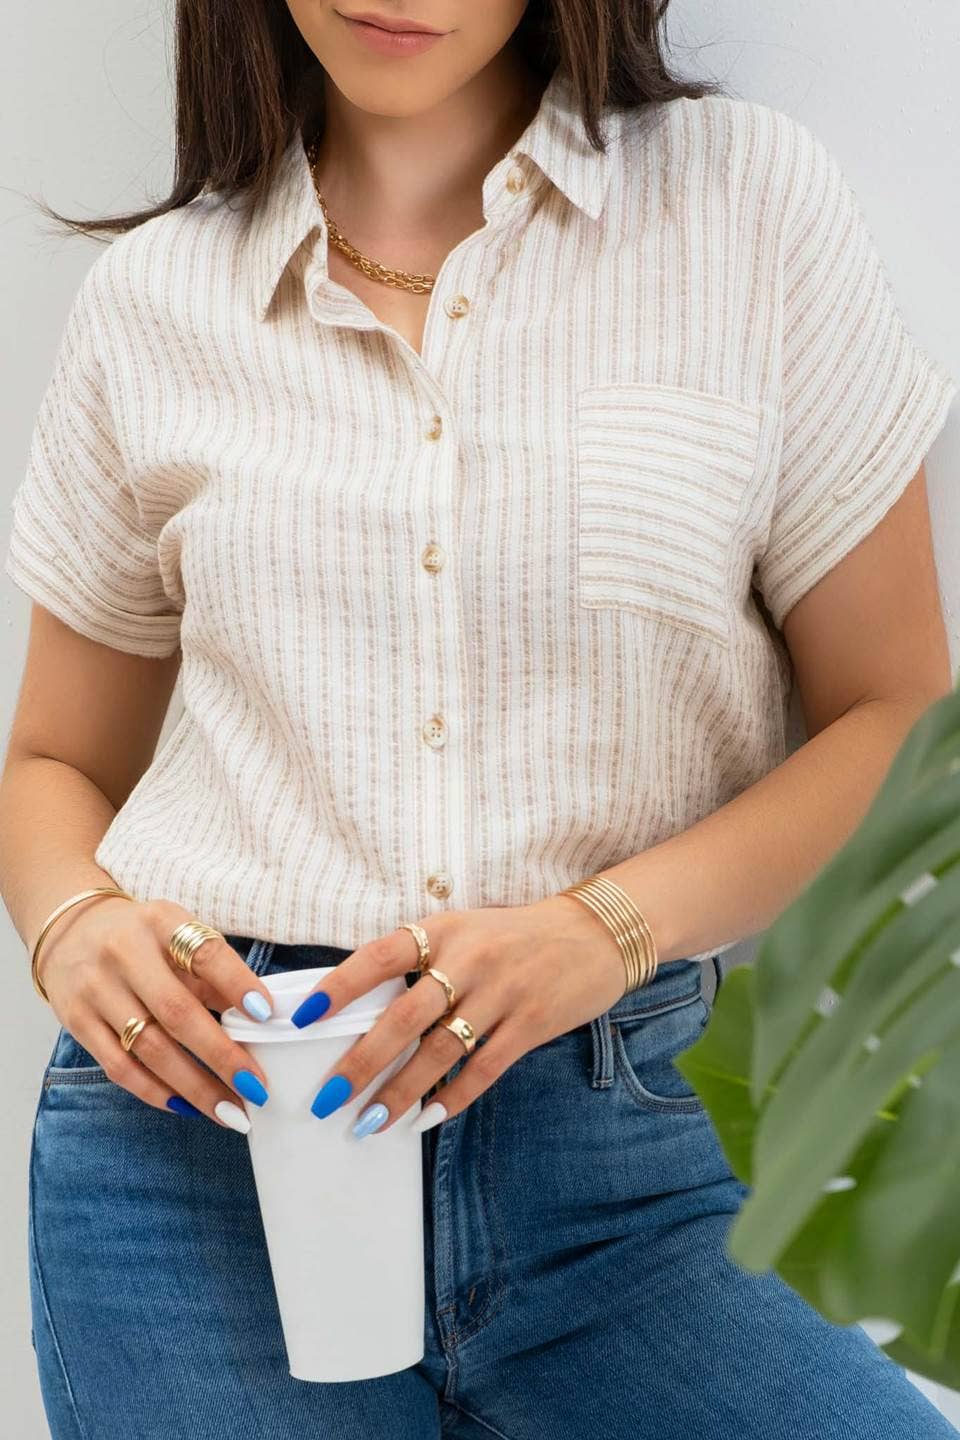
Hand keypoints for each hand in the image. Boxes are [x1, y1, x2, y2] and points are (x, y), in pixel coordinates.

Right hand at [37, 896, 275, 1130]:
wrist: (70, 931)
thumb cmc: (142, 939)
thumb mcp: (178, 936)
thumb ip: (216, 972)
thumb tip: (261, 1019)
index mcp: (161, 922)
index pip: (205, 953)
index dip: (238, 983)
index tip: (266, 1015)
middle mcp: (125, 953)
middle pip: (177, 1012)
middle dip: (221, 1056)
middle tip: (256, 1087)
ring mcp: (96, 989)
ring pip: (149, 1049)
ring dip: (195, 1087)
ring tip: (230, 1112)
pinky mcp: (76, 1021)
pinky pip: (119, 1067)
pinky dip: (156, 1092)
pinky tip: (187, 1106)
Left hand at [295, 894, 629, 1135]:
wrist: (594, 933)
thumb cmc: (513, 937)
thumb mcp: (464, 931)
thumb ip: (421, 961)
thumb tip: (361, 1008)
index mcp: (443, 930)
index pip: (378, 957)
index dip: (338, 987)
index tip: (302, 1020)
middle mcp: (469, 959)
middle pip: (402, 1018)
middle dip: (360, 1063)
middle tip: (326, 1099)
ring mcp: (502, 992)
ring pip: (438, 1053)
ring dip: (399, 1093)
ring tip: (368, 1123)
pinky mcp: (532, 1023)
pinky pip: (483, 1069)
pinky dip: (452, 1098)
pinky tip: (426, 1119)